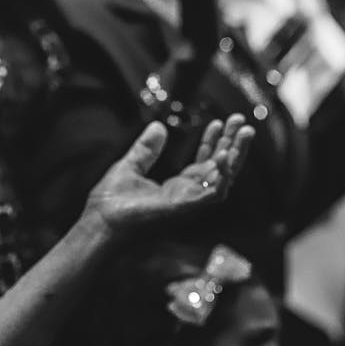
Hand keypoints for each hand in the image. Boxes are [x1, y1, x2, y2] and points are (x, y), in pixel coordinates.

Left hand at [81, 114, 253, 237]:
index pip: (204, 164)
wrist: (99, 223)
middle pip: (219, 169)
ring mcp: (189, 204)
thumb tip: (158, 126)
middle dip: (232, 145)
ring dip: (235, 155)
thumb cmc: (110, 204)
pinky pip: (213, 194)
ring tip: (244, 132)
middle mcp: (187, 197)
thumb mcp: (130, 167)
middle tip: (240, 121)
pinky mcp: (185, 210)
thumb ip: (146, 149)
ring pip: (223, 179)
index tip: (218, 122)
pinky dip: (222, 175)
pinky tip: (224, 155)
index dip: (213, 143)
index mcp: (177, 189)